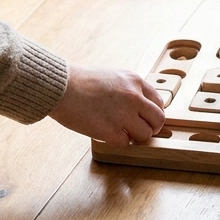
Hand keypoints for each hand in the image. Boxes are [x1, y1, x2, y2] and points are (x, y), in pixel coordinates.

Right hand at [48, 64, 164, 144]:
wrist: (61, 86)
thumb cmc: (81, 81)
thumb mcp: (113, 75)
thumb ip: (129, 89)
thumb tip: (139, 107)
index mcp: (134, 81)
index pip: (158, 102)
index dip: (153, 114)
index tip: (146, 119)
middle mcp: (133, 97)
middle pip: (158, 120)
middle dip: (150, 128)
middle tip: (140, 131)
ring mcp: (123, 114)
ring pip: (145, 135)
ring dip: (135, 137)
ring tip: (123, 133)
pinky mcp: (110, 131)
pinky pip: (126, 143)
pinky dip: (118, 142)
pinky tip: (108, 134)